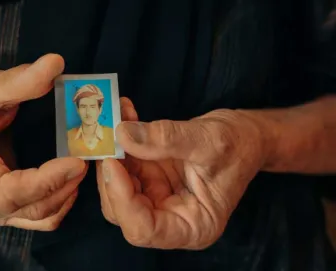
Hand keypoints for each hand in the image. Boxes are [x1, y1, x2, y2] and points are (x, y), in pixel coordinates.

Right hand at [0, 54, 86, 230]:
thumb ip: (18, 81)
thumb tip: (56, 63)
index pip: (9, 192)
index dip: (46, 180)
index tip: (77, 161)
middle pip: (29, 208)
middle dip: (63, 186)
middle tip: (86, 159)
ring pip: (37, 218)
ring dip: (65, 196)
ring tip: (81, 168)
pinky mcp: (4, 212)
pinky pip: (37, 218)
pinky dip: (59, 204)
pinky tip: (69, 183)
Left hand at [97, 107, 268, 248]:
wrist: (247, 135)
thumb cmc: (239, 145)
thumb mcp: (207, 141)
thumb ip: (165, 139)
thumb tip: (122, 134)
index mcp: (192, 226)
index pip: (143, 229)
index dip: (122, 199)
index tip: (112, 163)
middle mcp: (171, 217)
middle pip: (123, 210)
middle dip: (111, 175)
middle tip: (108, 138)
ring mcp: (159, 198)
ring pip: (117, 187)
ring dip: (113, 153)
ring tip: (118, 119)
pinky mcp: (152, 178)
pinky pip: (126, 165)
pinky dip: (122, 141)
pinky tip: (126, 115)